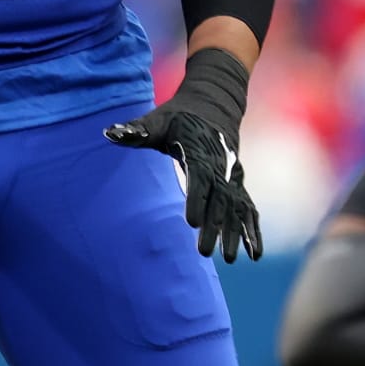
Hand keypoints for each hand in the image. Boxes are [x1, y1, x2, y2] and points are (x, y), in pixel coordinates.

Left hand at [105, 48, 262, 262]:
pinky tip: (255, 254)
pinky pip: (248, 208)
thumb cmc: (178, 117)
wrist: (213, 106)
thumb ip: (136, 130)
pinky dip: (253, 230)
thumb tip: (109, 133)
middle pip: (219, 198)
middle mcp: (220, 164)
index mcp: (199, 149)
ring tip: (229, 259)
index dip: (196, 199)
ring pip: (236, 207)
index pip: (199, 176)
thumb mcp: (157, 120)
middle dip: (213, 226)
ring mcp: (232, 175)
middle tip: (203, 252)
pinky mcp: (238, 183)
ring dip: (235, 233)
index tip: (191, 222)